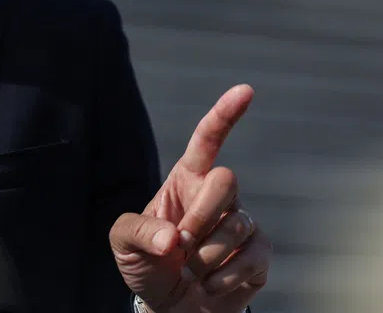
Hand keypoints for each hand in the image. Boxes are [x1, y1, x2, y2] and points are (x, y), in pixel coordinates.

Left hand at [110, 85, 271, 312]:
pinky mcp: (258, 255)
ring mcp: (241, 223)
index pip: (207, 140)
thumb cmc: (146, 262)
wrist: (169, 306)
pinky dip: (224, 277)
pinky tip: (209, 284)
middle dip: (200, 216)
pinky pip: (252, 257)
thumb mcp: (124, 242)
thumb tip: (173, 238)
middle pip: (227, 181)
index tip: (245, 91)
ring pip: (238, 224)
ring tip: (190, 269)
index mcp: (186, 180)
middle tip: (179, 244)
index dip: (225, 114)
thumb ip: (140, 232)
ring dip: (206, 255)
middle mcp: (217, 196)